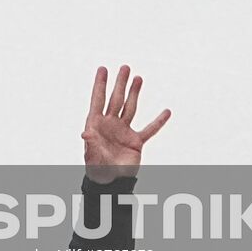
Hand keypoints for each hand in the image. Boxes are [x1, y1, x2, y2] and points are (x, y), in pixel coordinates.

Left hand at [82, 65, 169, 182]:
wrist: (110, 183)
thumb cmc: (97, 169)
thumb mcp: (92, 156)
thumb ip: (91, 144)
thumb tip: (85, 134)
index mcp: (96, 124)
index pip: (98, 100)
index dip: (100, 84)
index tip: (103, 68)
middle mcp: (110, 124)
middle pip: (116, 99)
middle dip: (120, 83)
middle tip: (125, 67)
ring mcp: (124, 131)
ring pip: (130, 108)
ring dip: (134, 93)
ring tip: (138, 78)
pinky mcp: (136, 142)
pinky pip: (149, 130)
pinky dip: (158, 122)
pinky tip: (166, 112)